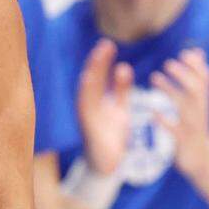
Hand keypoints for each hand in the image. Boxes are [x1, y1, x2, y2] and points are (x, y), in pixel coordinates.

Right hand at [77, 39, 133, 174]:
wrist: (106, 164)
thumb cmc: (110, 134)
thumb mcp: (119, 108)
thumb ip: (120, 90)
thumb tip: (123, 67)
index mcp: (96, 100)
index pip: (99, 76)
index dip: (102, 61)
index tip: (108, 44)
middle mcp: (88, 105)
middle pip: (91, 80)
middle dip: (97, 63)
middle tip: (105, 44)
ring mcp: (86, 115)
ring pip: (87, 91)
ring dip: (92, 73)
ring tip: (98, 58)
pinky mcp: (87, 126)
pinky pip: (85, 107)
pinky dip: (85, 92)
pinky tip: (88, 78)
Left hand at [150, 48, 208, 179]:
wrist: (203, 160)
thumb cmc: (196, 126)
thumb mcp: (199, 102)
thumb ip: (198, 77)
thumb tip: (197, 50)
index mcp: (203, 102)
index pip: (206, 81)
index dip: (198, 67)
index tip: (186, 53)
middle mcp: (200, 112)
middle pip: (197, 91)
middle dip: (185, 76)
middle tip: (168, 63)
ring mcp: (193, 127)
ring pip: (185, 107)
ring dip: (171, 91)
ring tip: (154, 77)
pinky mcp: (184, 141)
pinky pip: (174, 130)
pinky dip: (164, 120)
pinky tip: (152, 112)